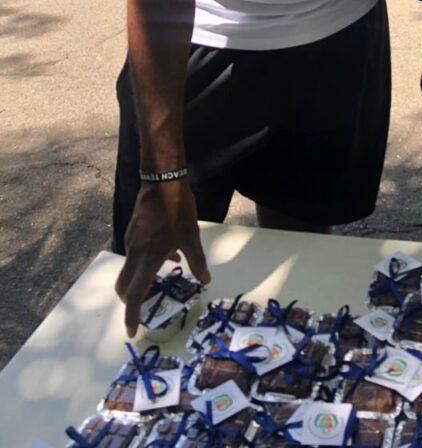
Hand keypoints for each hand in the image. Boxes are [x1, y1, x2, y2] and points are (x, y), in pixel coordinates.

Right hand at [115, 179, 210, 336]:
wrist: (162, 181)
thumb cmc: (177, 210)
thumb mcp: (191, 237)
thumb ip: (197, 261)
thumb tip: (205, 280)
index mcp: (147, 259)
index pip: (135, 295)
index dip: (132, 315)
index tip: (132, 331)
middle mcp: (135, 253)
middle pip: (124, 285)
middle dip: (132, 300)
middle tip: (146, 307)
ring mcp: (131, 241)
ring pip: (130, 268)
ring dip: (141, 278)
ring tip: (164, 276)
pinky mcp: (133, 231)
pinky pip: (135, 253)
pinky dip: (146, 261)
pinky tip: (168, 252)